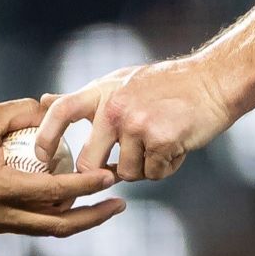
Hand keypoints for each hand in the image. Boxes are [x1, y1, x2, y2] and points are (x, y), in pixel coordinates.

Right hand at [0, 98, 125, 236]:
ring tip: (98, 206)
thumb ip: (23, 111)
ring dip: (74, 219)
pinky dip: (50, 216)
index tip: (110, 178)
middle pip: (59, 225)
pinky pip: (28, 224)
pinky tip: (63, 201)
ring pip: (44, 229)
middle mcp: (1, 214)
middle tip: (117, 204)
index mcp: (2, 188)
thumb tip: (54, 106)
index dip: (87, 185)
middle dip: (92, 217)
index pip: (57, 191)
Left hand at [36, 55, 234, 181]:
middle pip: (90, 162)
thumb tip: (44, 100)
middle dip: (102, 172)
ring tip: (159, 141)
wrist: (212, 82)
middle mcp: (114, 107)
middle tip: (121, 164)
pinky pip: (154, 174)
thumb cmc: (164, 85)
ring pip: (126, 173)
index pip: (61, 112)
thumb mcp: (117, 82)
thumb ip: (82, 97)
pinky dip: (165, 166)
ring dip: (143, 166)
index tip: (43, 158)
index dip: (46, 137)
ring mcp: (137, 124)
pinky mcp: (161, 140)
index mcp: (101, 91)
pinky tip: (176, 144)